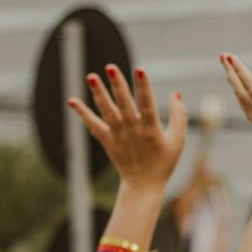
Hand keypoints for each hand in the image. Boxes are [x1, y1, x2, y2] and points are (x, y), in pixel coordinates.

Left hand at [67, 64, 186, 189]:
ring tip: (90, 76)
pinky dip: (82, 114)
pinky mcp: (107, 140)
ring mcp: (117, 135)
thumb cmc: (163, 162)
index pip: (147, 103)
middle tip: (110, 67)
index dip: (144, 86)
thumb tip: (176, 94)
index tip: (140, 70)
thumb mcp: (178, 140)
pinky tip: (72, 101)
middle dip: (117, 84)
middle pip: (123, 103)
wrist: (143, 185)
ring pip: (106, 110)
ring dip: (98, 93)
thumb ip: (179, 116)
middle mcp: (132, 129)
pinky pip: (93, 125)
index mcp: (151, 129)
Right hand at [220, 53, 251, 162]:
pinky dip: (238, 69)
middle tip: (224, 65)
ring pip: (240, 86)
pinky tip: (231, 59)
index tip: (233, 82)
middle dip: (232, 79)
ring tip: (223, 57)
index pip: (248, 105)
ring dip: (231, 70)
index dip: (240, 93)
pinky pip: (247, 81)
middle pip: (239, 93)